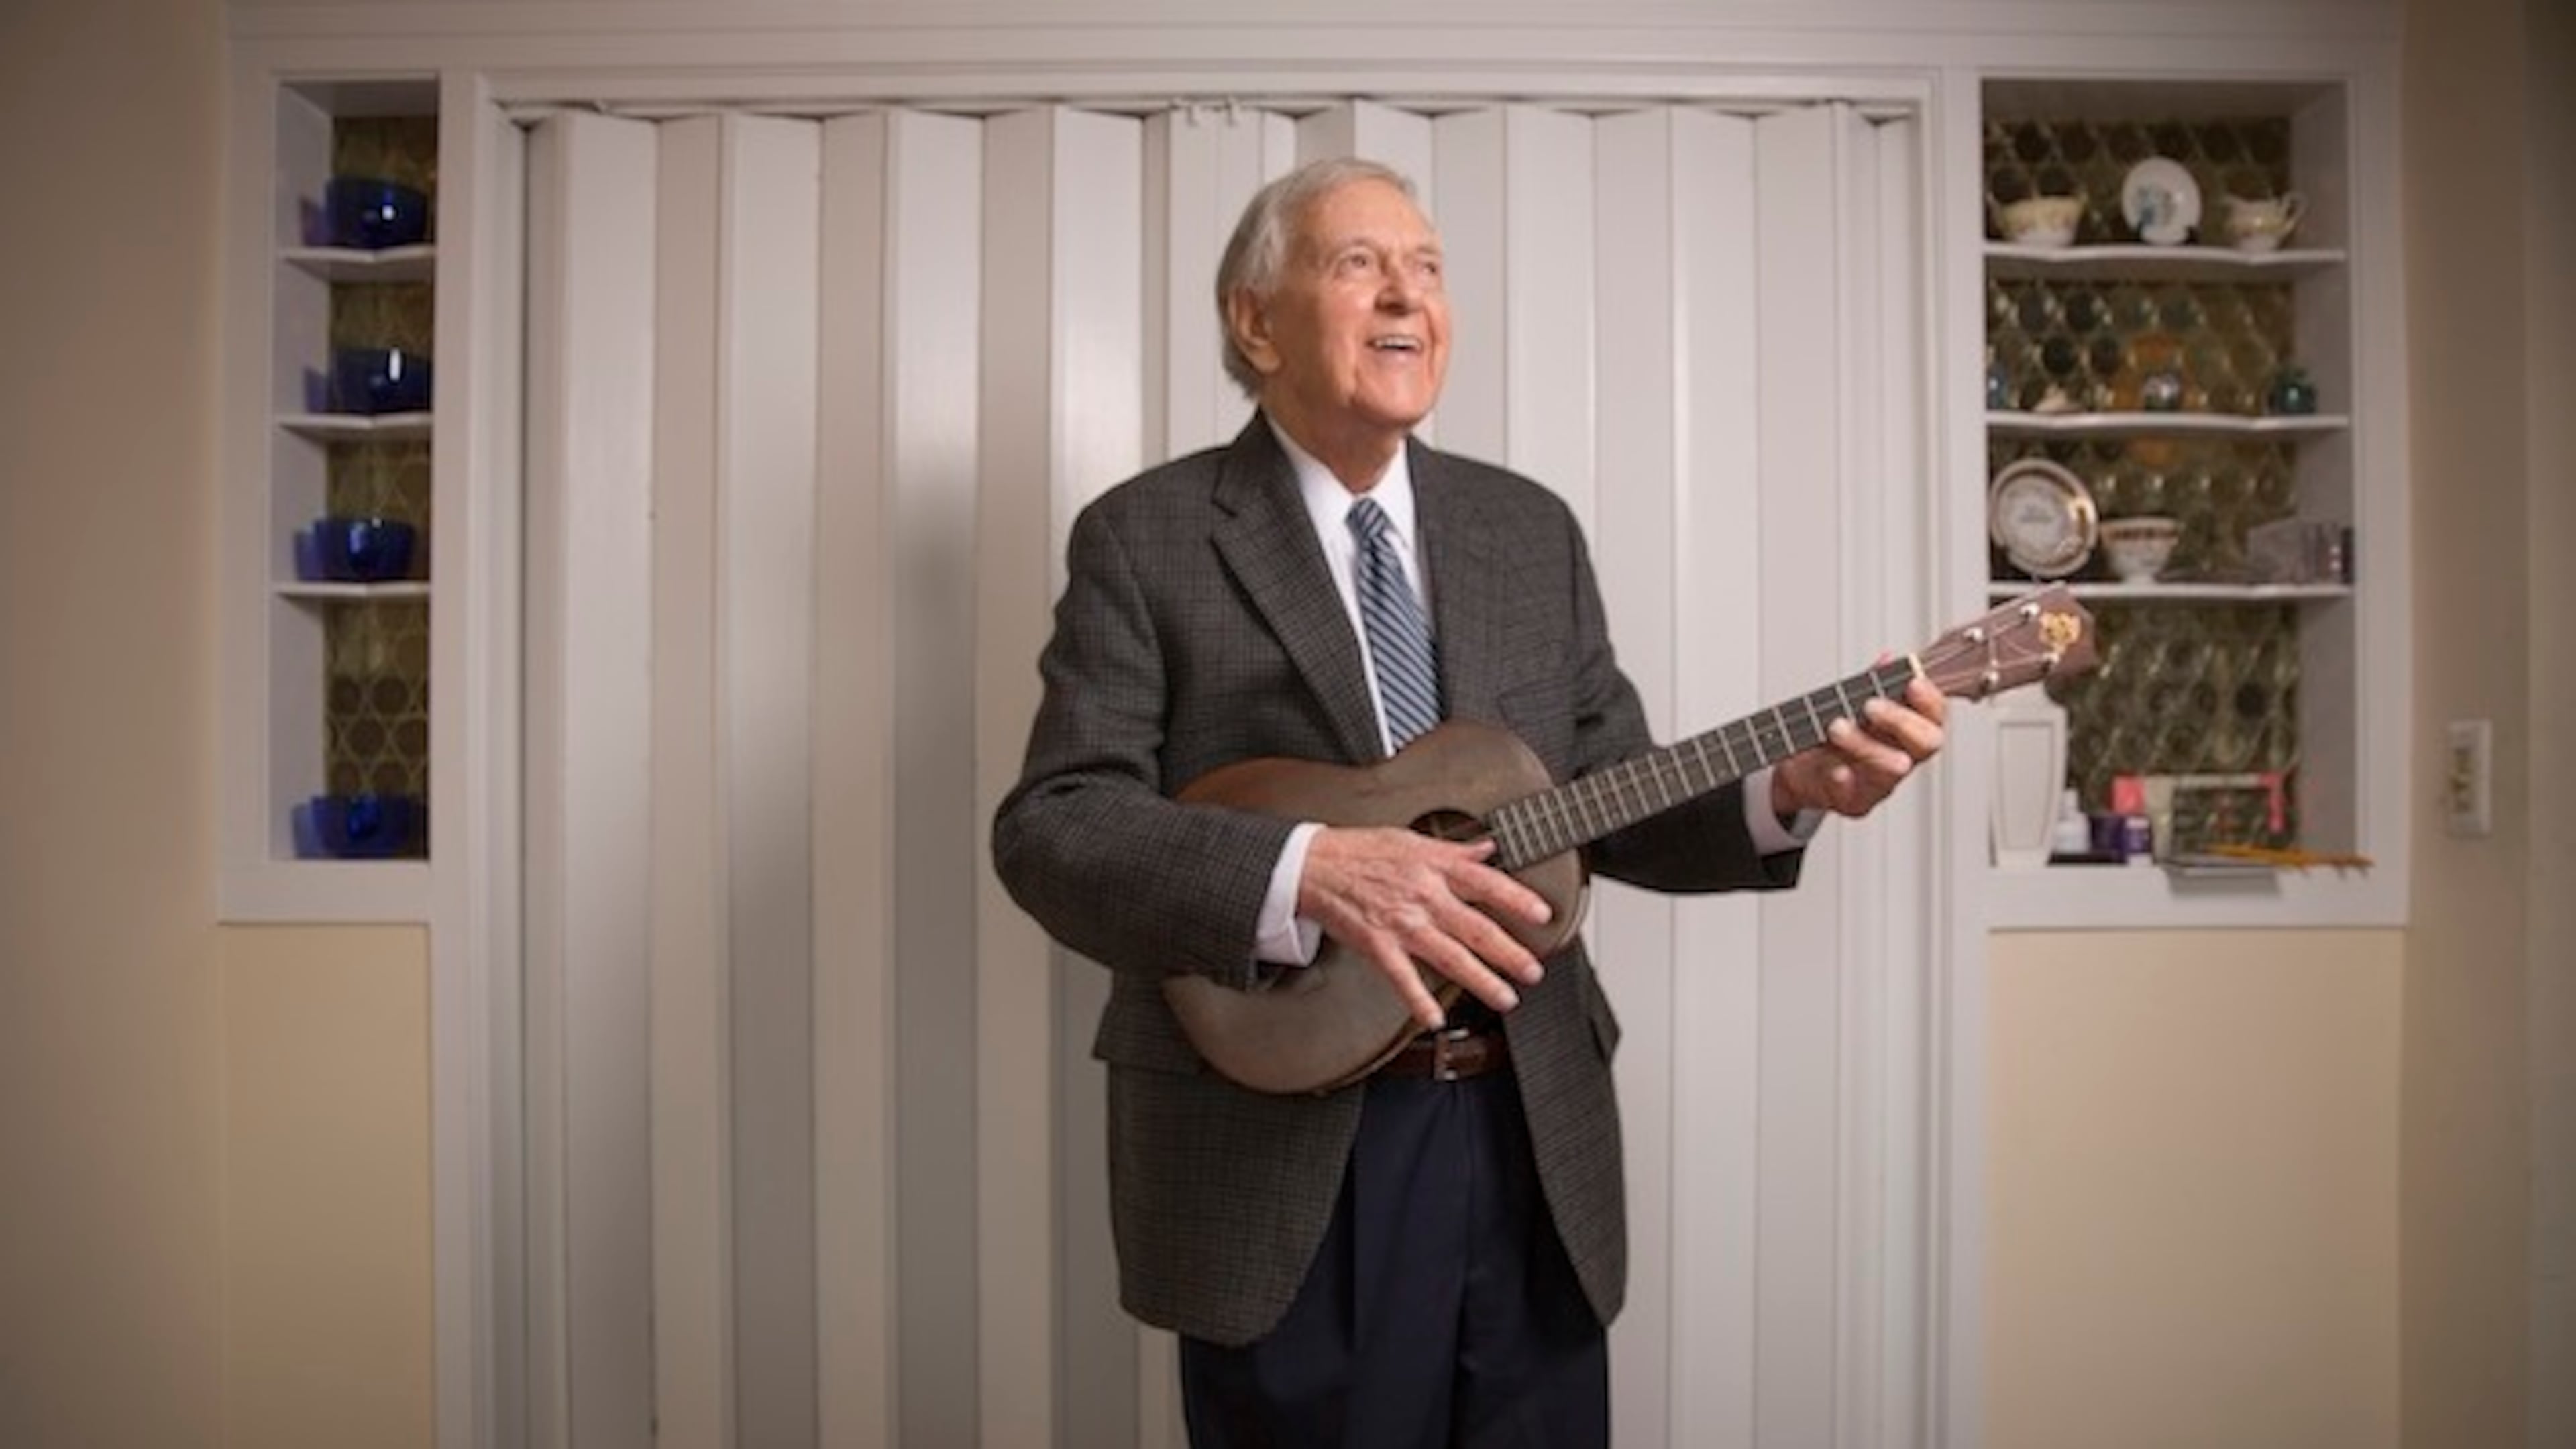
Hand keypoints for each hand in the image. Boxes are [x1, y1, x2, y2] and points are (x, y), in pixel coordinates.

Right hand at [1297, 827, 1552, 1030]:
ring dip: (1481, 980)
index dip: (1516, 899)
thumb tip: (1487, 848)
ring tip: (1505, 998)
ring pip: (1450, 956)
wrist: (1313, 866)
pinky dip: (1419, 1000)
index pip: (1485, 883)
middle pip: (1475, 928)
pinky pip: (1402, 978)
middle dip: (1509, 952)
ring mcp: (1402, 924)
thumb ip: (1454, 850)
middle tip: (1533, 971)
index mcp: (1434, 868)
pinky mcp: (1378, 945)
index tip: (1542, 914)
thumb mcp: (1412, 840)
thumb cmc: (1360, 852)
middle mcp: (1423, 897)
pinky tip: (1435, 1017)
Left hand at [1771, 674, 1947, 822]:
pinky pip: (1856, 795)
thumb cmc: (1830, 735)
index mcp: (1906, 729)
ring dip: (1865, 745)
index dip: (1930, 700)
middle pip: (1926, 743)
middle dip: (1900, 720)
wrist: (1799, 771)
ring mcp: (1880, 782)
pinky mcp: (1855, 802)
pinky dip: (1843, 779)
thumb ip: (1869, 683)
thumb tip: (1885, 660)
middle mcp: (1901, 755)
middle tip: (1869, 706)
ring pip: (1892, 768)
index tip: (1913, 683)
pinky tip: (1834, 768)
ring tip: (1836, 727)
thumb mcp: (1847, 704)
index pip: (1934, 715)